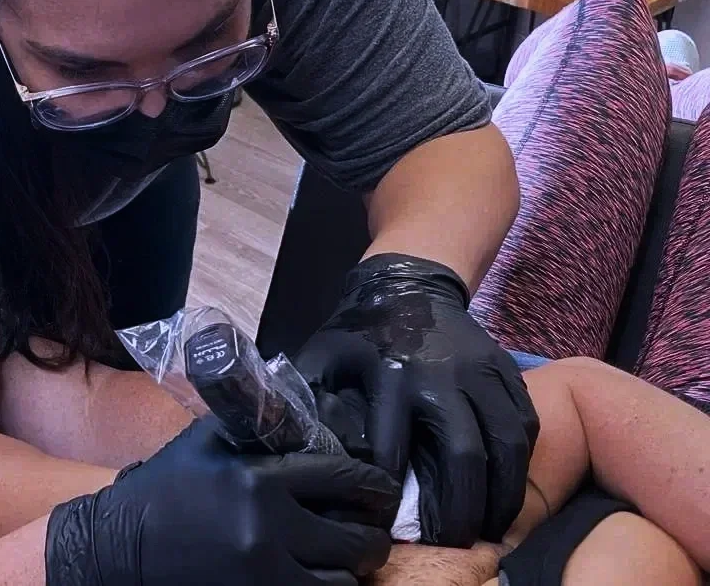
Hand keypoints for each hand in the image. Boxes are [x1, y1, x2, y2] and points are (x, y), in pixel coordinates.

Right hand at [45, 418, 400, 585]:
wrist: (117, 548)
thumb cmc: (164, 490)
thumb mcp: (206, 443)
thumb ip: (257, 429)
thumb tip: (309, 421)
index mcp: (259, 480)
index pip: (346, 478)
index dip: (375, 486)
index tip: (381, 490)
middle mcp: (267, 528)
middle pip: (357, 540)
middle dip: (370, 537)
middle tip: (368, 533)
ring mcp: (262, 575)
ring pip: (344, 582)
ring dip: (347, 572)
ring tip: (341, 562)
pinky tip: (313, 578)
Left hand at [291, 253, 539, 546]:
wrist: (408, 284)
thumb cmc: (357, 333)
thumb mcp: (322, 359)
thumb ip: (312, 404)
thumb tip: (303, 456)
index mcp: (390, 374)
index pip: (392, 447)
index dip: (390, 492)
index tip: (388, 524)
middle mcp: (441, 375)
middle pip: (462, 456)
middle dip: (460, 510)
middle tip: (454, 544)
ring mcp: (480, 372)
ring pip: (505, 446)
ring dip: (501, 496)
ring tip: (490, 531)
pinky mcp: (506, 371)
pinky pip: (525, 426)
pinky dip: (521, 465)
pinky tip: (507, 492)